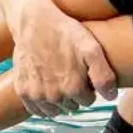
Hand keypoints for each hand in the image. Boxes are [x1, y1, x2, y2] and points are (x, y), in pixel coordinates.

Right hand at [12, 0, 116, 117]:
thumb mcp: (92, 49)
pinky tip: (46, 87)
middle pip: (71, 106)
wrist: (34, 22)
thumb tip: (110, 97)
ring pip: (54, 110)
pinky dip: (41, 103)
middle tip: (71, 72)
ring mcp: (36, 95)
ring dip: (58, 100)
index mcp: (72, 88)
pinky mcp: (22, 90)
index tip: (83, 73)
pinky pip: (35, 110)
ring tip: (58, 78)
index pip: (88, 101)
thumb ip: (104, 76)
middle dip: (74, 93)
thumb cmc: (66, 33)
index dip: (88, 87)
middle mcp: (53, 96)